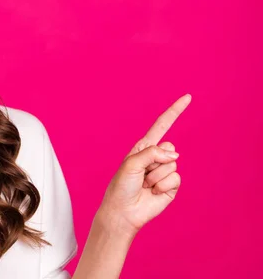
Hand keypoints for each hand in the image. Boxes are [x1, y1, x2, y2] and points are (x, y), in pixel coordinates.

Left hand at [98, 94, 191, 236]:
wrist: (124, 212)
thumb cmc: (122, 186)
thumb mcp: (132, 163)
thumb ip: (152, 153)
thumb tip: (175, 154)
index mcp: (143, 147)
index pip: (162, 126)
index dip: (175, 111)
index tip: (187, 98)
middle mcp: (156, 157)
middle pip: (169, 147)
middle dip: (155, 160)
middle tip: (141, 174)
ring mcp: (165, 171)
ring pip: (172, 164)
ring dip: (156, 176)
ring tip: (145, 185)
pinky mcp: (172, 185)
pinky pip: (175, 178)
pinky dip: (163, 186)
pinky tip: (153, 192)